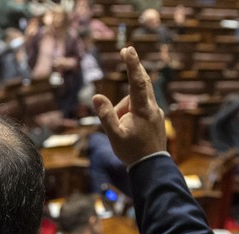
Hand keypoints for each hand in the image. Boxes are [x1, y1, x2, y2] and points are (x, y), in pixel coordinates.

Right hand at [92, 47, 165, 165]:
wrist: (151, 165)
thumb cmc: (131, 151)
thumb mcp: (114, 135)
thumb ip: (105, 115)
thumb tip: (96, 97)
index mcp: (142, 109)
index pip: (137, 82)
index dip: (132, 65)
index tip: (128, 50)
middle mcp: (153, 107)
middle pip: (142, 83)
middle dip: (134, 70)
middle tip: (127, 51)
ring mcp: (156, 113)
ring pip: (137, 100)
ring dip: (126, 107)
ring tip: (121, 129)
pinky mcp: (156, 118)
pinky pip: (141, 109)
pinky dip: (131, 112)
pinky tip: (129, 129)